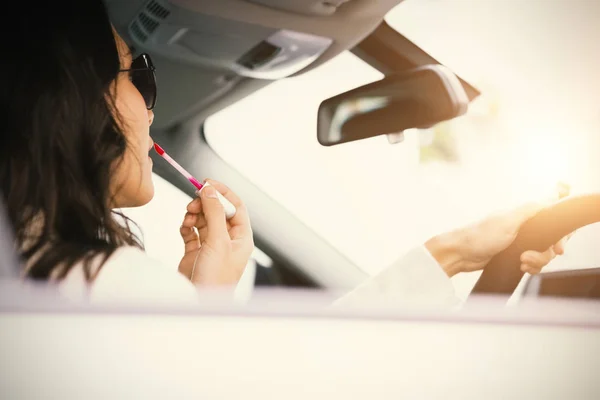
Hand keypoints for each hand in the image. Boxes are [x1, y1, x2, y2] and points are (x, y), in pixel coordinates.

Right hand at [178, 180, 253, 285]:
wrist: (198, 302)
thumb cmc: (216, 278)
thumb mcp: (218, 241)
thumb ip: (214, 213)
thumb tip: (209, 189)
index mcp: (241, 237)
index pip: (236, 206)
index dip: (223, 192)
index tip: (207, 182)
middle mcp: (228, 239)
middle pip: (217, 210)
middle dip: (205, 203)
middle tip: (193, 202)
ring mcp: (211, 245)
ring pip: (203, 219)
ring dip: (194, 213)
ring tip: (188, 216)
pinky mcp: (196, 251)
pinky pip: (191, 230)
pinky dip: (186, 225)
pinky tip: (184, 227)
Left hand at [425, 202, 569, 276]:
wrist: (460, 255)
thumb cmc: (480, 236)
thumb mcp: (507, 222)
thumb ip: (529, 210)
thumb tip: (551, 198)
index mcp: (524, 216)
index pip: (553, 220)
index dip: (560, 235)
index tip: (558, 248)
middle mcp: (524, 228)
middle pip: (551, 241)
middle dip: (545, 253)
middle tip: (528, 257)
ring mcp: (520, 242)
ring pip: (543, 254)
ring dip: (536, 261)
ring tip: (521, 263)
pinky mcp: (514, 256)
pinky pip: (533, 263)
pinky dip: (531, 267)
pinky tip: (521, 268)